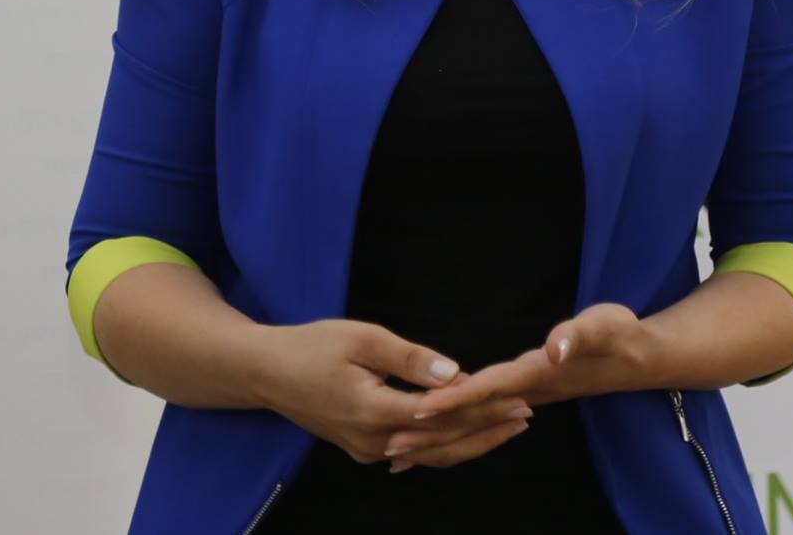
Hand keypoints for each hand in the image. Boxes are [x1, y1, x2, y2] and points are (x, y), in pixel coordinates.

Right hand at [253, 319, 533, 471]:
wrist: (266, 372)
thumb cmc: (312, 347)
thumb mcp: (362, 338)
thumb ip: (410, 358)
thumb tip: (455, 374)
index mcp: (374, 411)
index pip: (442, 414)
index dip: (482, 407)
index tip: (516, 397)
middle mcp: (373, 440)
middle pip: (442, 441)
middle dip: (487, 429)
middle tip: (526, 415)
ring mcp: (367, 450)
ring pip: (430, 454)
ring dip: (471, 442)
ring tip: (507, 428)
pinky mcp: (363, 448)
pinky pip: (413, 452)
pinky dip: (444, 447)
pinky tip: (467, 440)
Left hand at [380, 304, 655, 471]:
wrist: (639, 359)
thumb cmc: (620, 336)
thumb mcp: (605, 325)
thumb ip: (580, 335)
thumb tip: (556, 348)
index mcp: (537, 375)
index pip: (488, 389)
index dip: (454, 400)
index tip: (419, 410)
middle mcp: (528, 394)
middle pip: (474, 417)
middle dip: (434, 432)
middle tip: (390, 446)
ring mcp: (526, 400)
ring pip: (476, 425)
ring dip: (439, 439)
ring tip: (400, 453)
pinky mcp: (524, 399)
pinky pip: (483, 421)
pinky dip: (457, 432)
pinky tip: (435, 437)